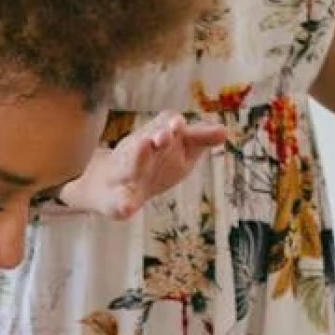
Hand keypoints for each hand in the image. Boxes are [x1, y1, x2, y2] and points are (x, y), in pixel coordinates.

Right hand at [63, 112, 229, 218]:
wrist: (108, 186)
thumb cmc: (154, 165)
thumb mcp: (180, 151)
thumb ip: (200, 139)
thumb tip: (225, 131)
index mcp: (158, 141)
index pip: (168, 126)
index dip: (174, 127)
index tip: (178, 126)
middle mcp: (139, 151)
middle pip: (147, 139)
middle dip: (155, 136)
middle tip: (162, 138)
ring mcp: (125, 173)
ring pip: (129, 163)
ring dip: (137, 156)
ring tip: (144, 148)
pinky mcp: (115, 197)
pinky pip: (119, 200)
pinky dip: (123, 203)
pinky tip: (127, 208)